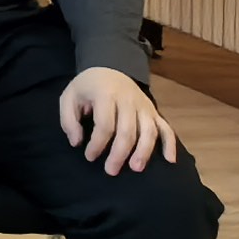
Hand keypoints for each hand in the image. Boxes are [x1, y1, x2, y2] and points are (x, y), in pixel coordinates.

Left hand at [61, 64, 182, 176]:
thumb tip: (77, 142)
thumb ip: (68, 120)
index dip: (97, 144)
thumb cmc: (87, 87)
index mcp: (106, 95)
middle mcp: (129, 100)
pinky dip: (170, 144)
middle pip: (128, 131)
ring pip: (148, 131)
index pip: (105, 125)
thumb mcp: (69, 98)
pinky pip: (166, 128)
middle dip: (119, 154)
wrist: (110, 67)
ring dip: (144, 152)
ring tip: (136, 168)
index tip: (89, 156)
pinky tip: (170, 160)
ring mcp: (144, 106)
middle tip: (111, 171)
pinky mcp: (154, 111)